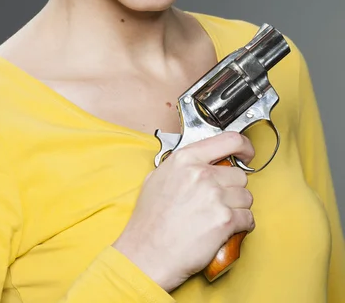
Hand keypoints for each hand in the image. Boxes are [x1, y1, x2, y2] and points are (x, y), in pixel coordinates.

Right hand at [113, 131, 254, 292]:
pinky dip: (242, 225)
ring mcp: (215, 196)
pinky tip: (226, 229)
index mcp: (185, 159)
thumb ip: (181, 165)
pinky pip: (248, 218)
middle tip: (219, 200)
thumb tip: (198, 163)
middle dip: (233, 188)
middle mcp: (202, 174)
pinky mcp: (225, 220)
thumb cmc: (149, 222)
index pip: (229, 140)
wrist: (146, 254)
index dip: (244, 146)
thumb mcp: (156, 178)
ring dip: (238, 207)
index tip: (247, 154)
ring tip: (220, 216)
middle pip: (239, 175)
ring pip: (246, 196)